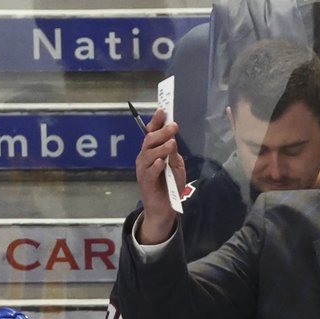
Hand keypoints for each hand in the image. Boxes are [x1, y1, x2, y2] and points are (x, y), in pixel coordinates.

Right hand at [134, 107, 185, 245]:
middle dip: (162, 132)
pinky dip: (156, 165)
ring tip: (172, 143)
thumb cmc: (170, 185)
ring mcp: (143, 169)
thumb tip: (172, 139)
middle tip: (174, 127)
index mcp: (152, 151)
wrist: (165, 207)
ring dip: (161, 147)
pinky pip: (149, 171)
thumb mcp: (176, 166)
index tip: (163, 111)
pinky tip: (162, 161)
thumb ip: (173, 153)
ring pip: (149, 153)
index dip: (156, 122)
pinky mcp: (145, 181)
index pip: (151, 133)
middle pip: (149, 140)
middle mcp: (145, 157)